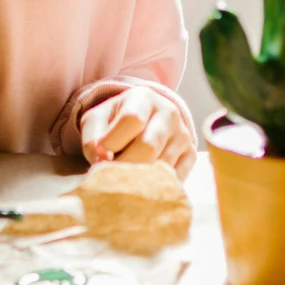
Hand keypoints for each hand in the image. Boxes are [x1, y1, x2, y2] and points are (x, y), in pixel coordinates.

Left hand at [80, 85, 195, 173]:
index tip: (101, 156)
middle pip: (148, 146)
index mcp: (144, 98)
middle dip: (125, 166)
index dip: (113, 141)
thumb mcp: (97, 121)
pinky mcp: (191, 155)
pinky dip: (155, 186)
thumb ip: (92, 138)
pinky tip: (142, 184)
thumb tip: (101, 161)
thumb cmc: (115, 122)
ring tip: (125, 179)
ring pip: (161, 166)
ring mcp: (183, 135)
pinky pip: (174, 179)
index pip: (131, 119)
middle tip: (110, 176)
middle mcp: (169, 113)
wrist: (145, 121)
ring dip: (139, 179)